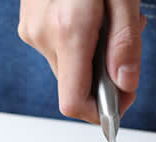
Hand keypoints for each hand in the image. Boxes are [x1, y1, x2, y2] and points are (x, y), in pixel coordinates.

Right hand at [18, 0, 145, 122]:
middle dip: (104, 75)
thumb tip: (125, 84)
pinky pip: (57, 49)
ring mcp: (32, 31)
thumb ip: (125, 42)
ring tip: (108, 20)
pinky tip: (89, 15)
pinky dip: (77, 41)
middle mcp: (44, 36)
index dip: (100, 112)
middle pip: (74, 86)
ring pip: (67, 67)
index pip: (75, 103)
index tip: (122, 98)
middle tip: (126, 41)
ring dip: (91, 56)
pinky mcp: (28, 24)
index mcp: (69, 31)